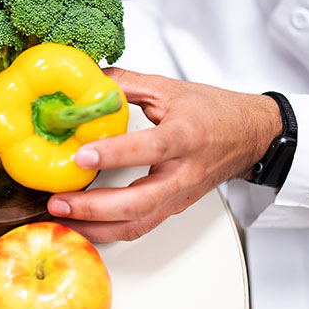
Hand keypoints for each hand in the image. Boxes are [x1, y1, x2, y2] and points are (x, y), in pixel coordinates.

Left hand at [47, 69, 282, 241]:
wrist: (250, 136)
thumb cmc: (213, 112)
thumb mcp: (169, 89)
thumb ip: (125, 84)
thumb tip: (85, 77)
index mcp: (185, 136)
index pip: (149, 148)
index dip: (114, 154)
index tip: (81, 156)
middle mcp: (183, 173)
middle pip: (139, 202)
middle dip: (93, 207)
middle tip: (58, 201)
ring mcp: (179, 197)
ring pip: (136, 223)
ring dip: (94, 227)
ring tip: (59, 218)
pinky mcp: (173, 209)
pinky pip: (138, 228)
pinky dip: (106, 231)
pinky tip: (80, 226)